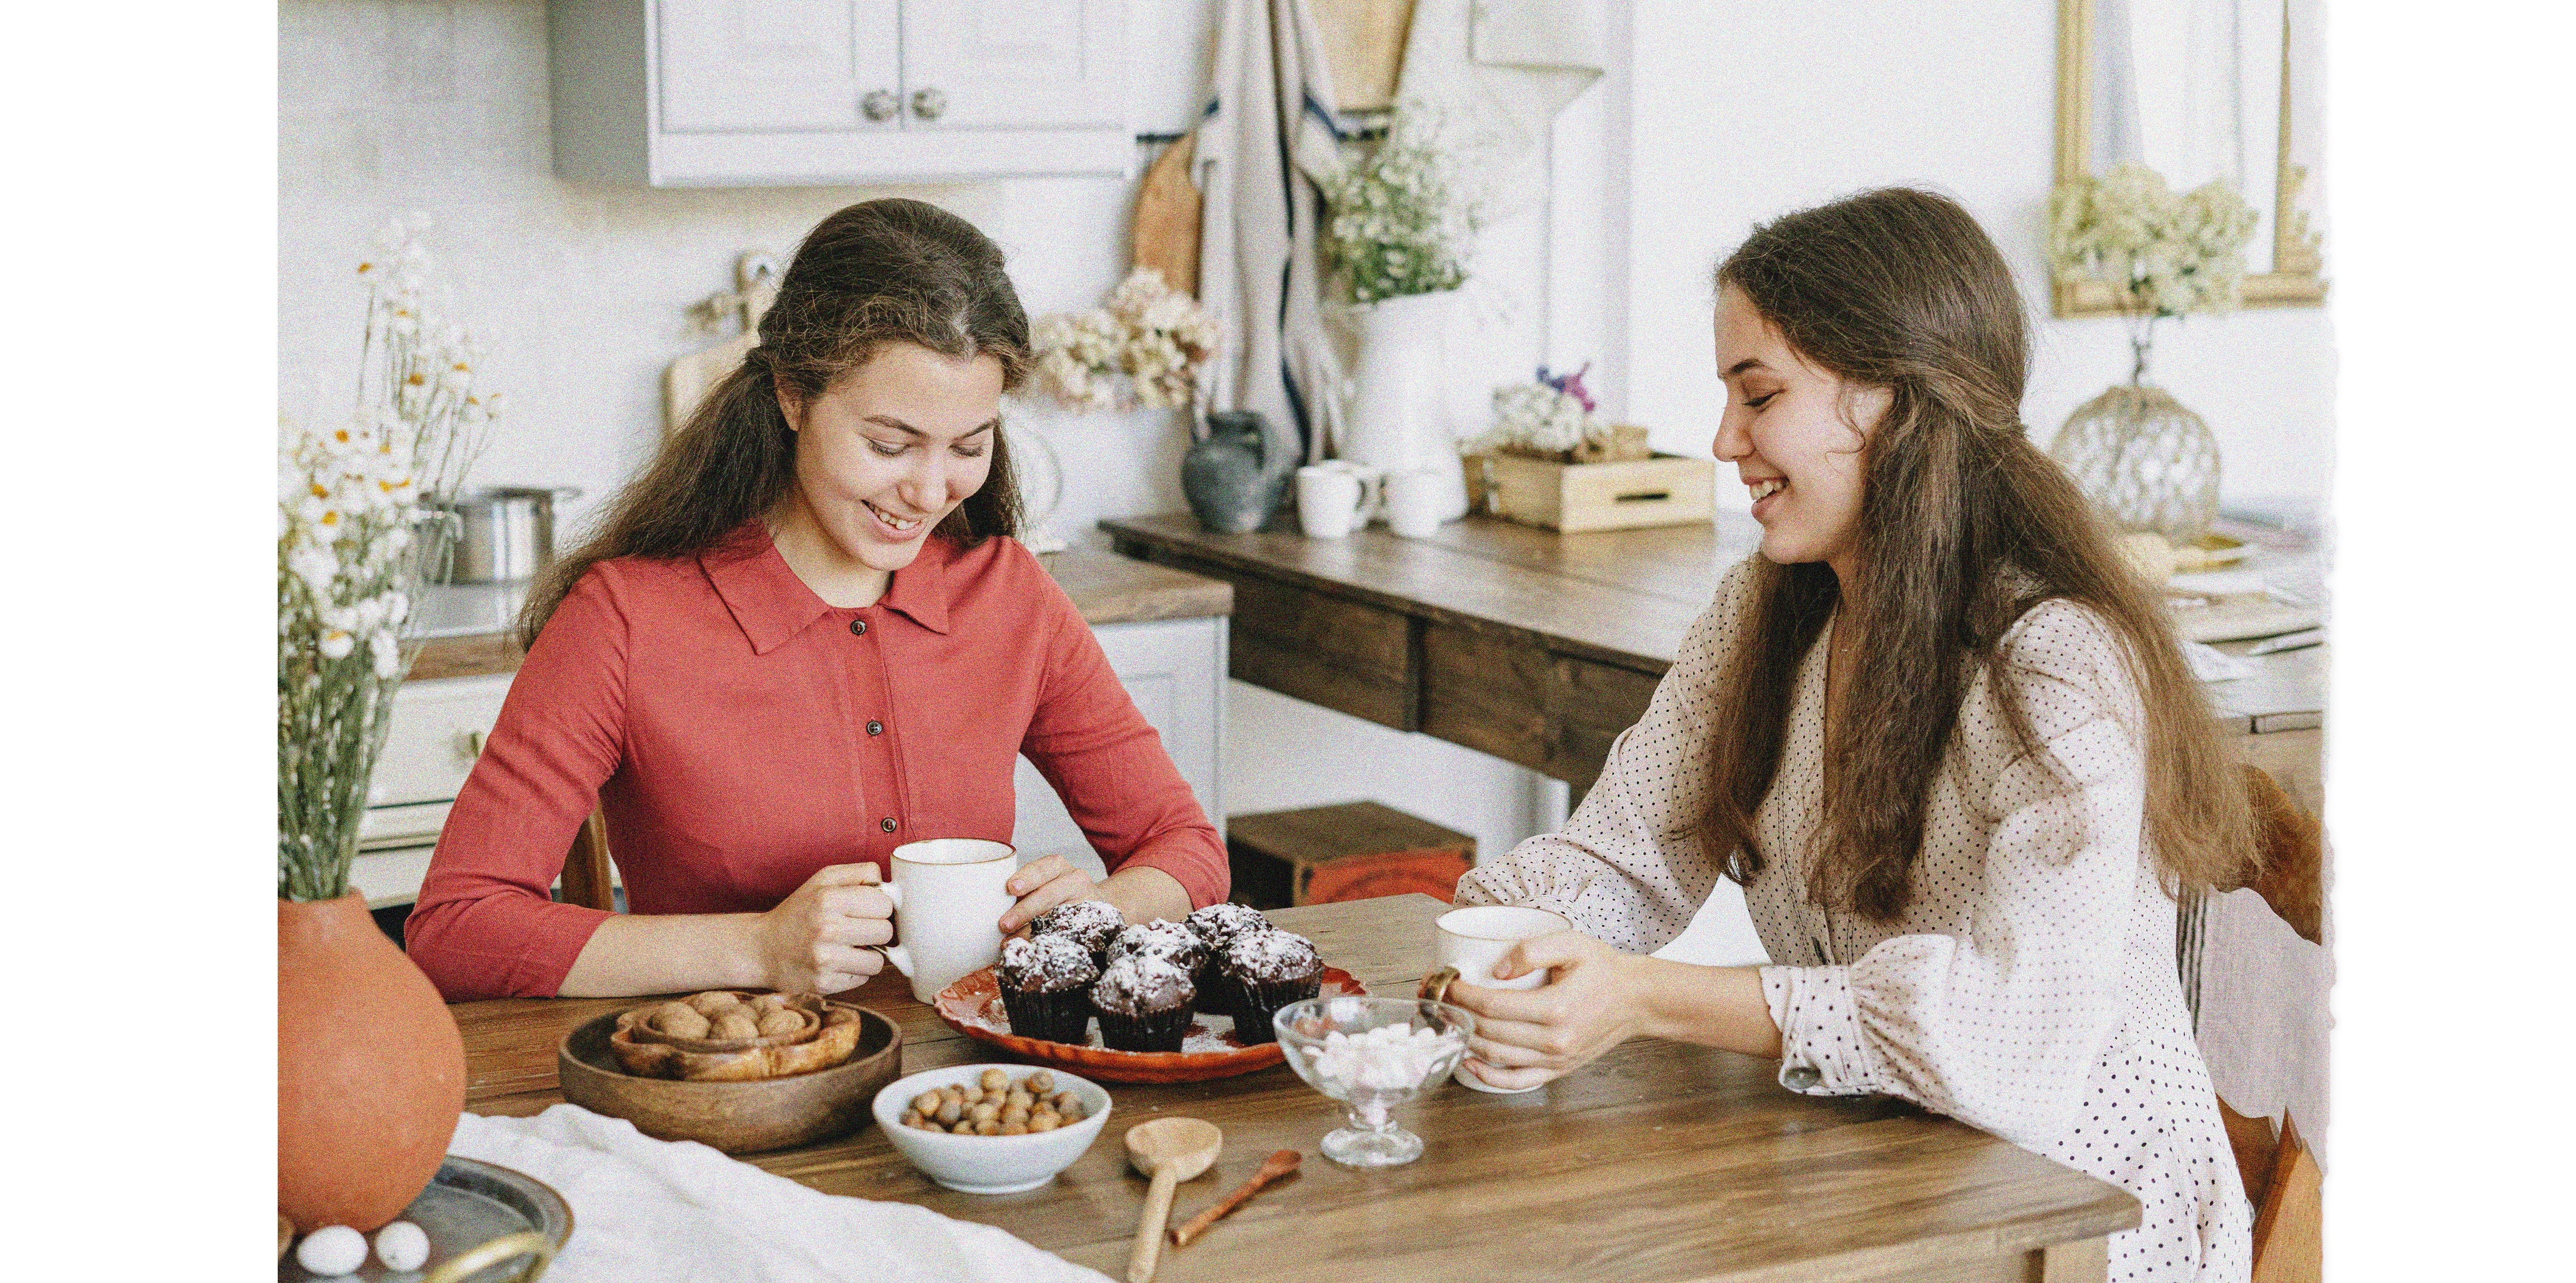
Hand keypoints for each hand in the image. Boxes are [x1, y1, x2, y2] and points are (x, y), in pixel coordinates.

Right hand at [752, 863, 891, 993]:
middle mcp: (826, 929)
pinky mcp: (824, 984)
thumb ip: (861, 874)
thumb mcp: (824, 879)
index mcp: (828, 898)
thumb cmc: (800, 911)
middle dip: (875, 930)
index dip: (878, 907)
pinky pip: (863, 978)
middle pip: (886, 932)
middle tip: (856, 929)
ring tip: (848, 947)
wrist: (762, 949)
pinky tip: (837, 962)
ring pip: (878, 961)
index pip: (885, 904)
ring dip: (868, 955)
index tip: (864, 909)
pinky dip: (854, 971)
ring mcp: (825, 959)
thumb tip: (894, 888)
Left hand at [998, 854, 1103, 934]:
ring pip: (1058, 916)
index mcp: (1057, 866)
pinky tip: (1033, 947)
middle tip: (1004, 924)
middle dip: (1025, 910)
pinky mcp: (1091, 921)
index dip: (1026, 877)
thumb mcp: (1044, 882)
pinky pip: (1067, 932)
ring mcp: (1085, 901)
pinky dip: (1048, 940)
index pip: (1042, 869)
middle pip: (1049, 894)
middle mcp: (1074, 879)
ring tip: (1011, 942)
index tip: (1011, 888)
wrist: (1096, 901)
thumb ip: (1023, 891)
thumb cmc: (1056, 892)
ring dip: (1032, 931)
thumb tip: (988, 908)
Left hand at [1442, 930, 1650, 1090]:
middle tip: (1437, 996)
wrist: (1635, 1000)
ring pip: (1496, 1055)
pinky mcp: (1557, 1069)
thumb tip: (1497, 969)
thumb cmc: (1604, 969)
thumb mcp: (1572, 944)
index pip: (1492, 1006)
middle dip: (1455, 1013)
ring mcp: (1555, 1059)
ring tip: (1446, 1020)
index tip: (1445, 982)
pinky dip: (1488, 1074)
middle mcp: (1554, 1040)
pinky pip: (1516, 1080)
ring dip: (1465, 1039)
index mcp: (1556, 1008)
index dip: (1462, 995)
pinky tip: (1470, 1059)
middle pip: (1488, 1031)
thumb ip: (1532, 949)